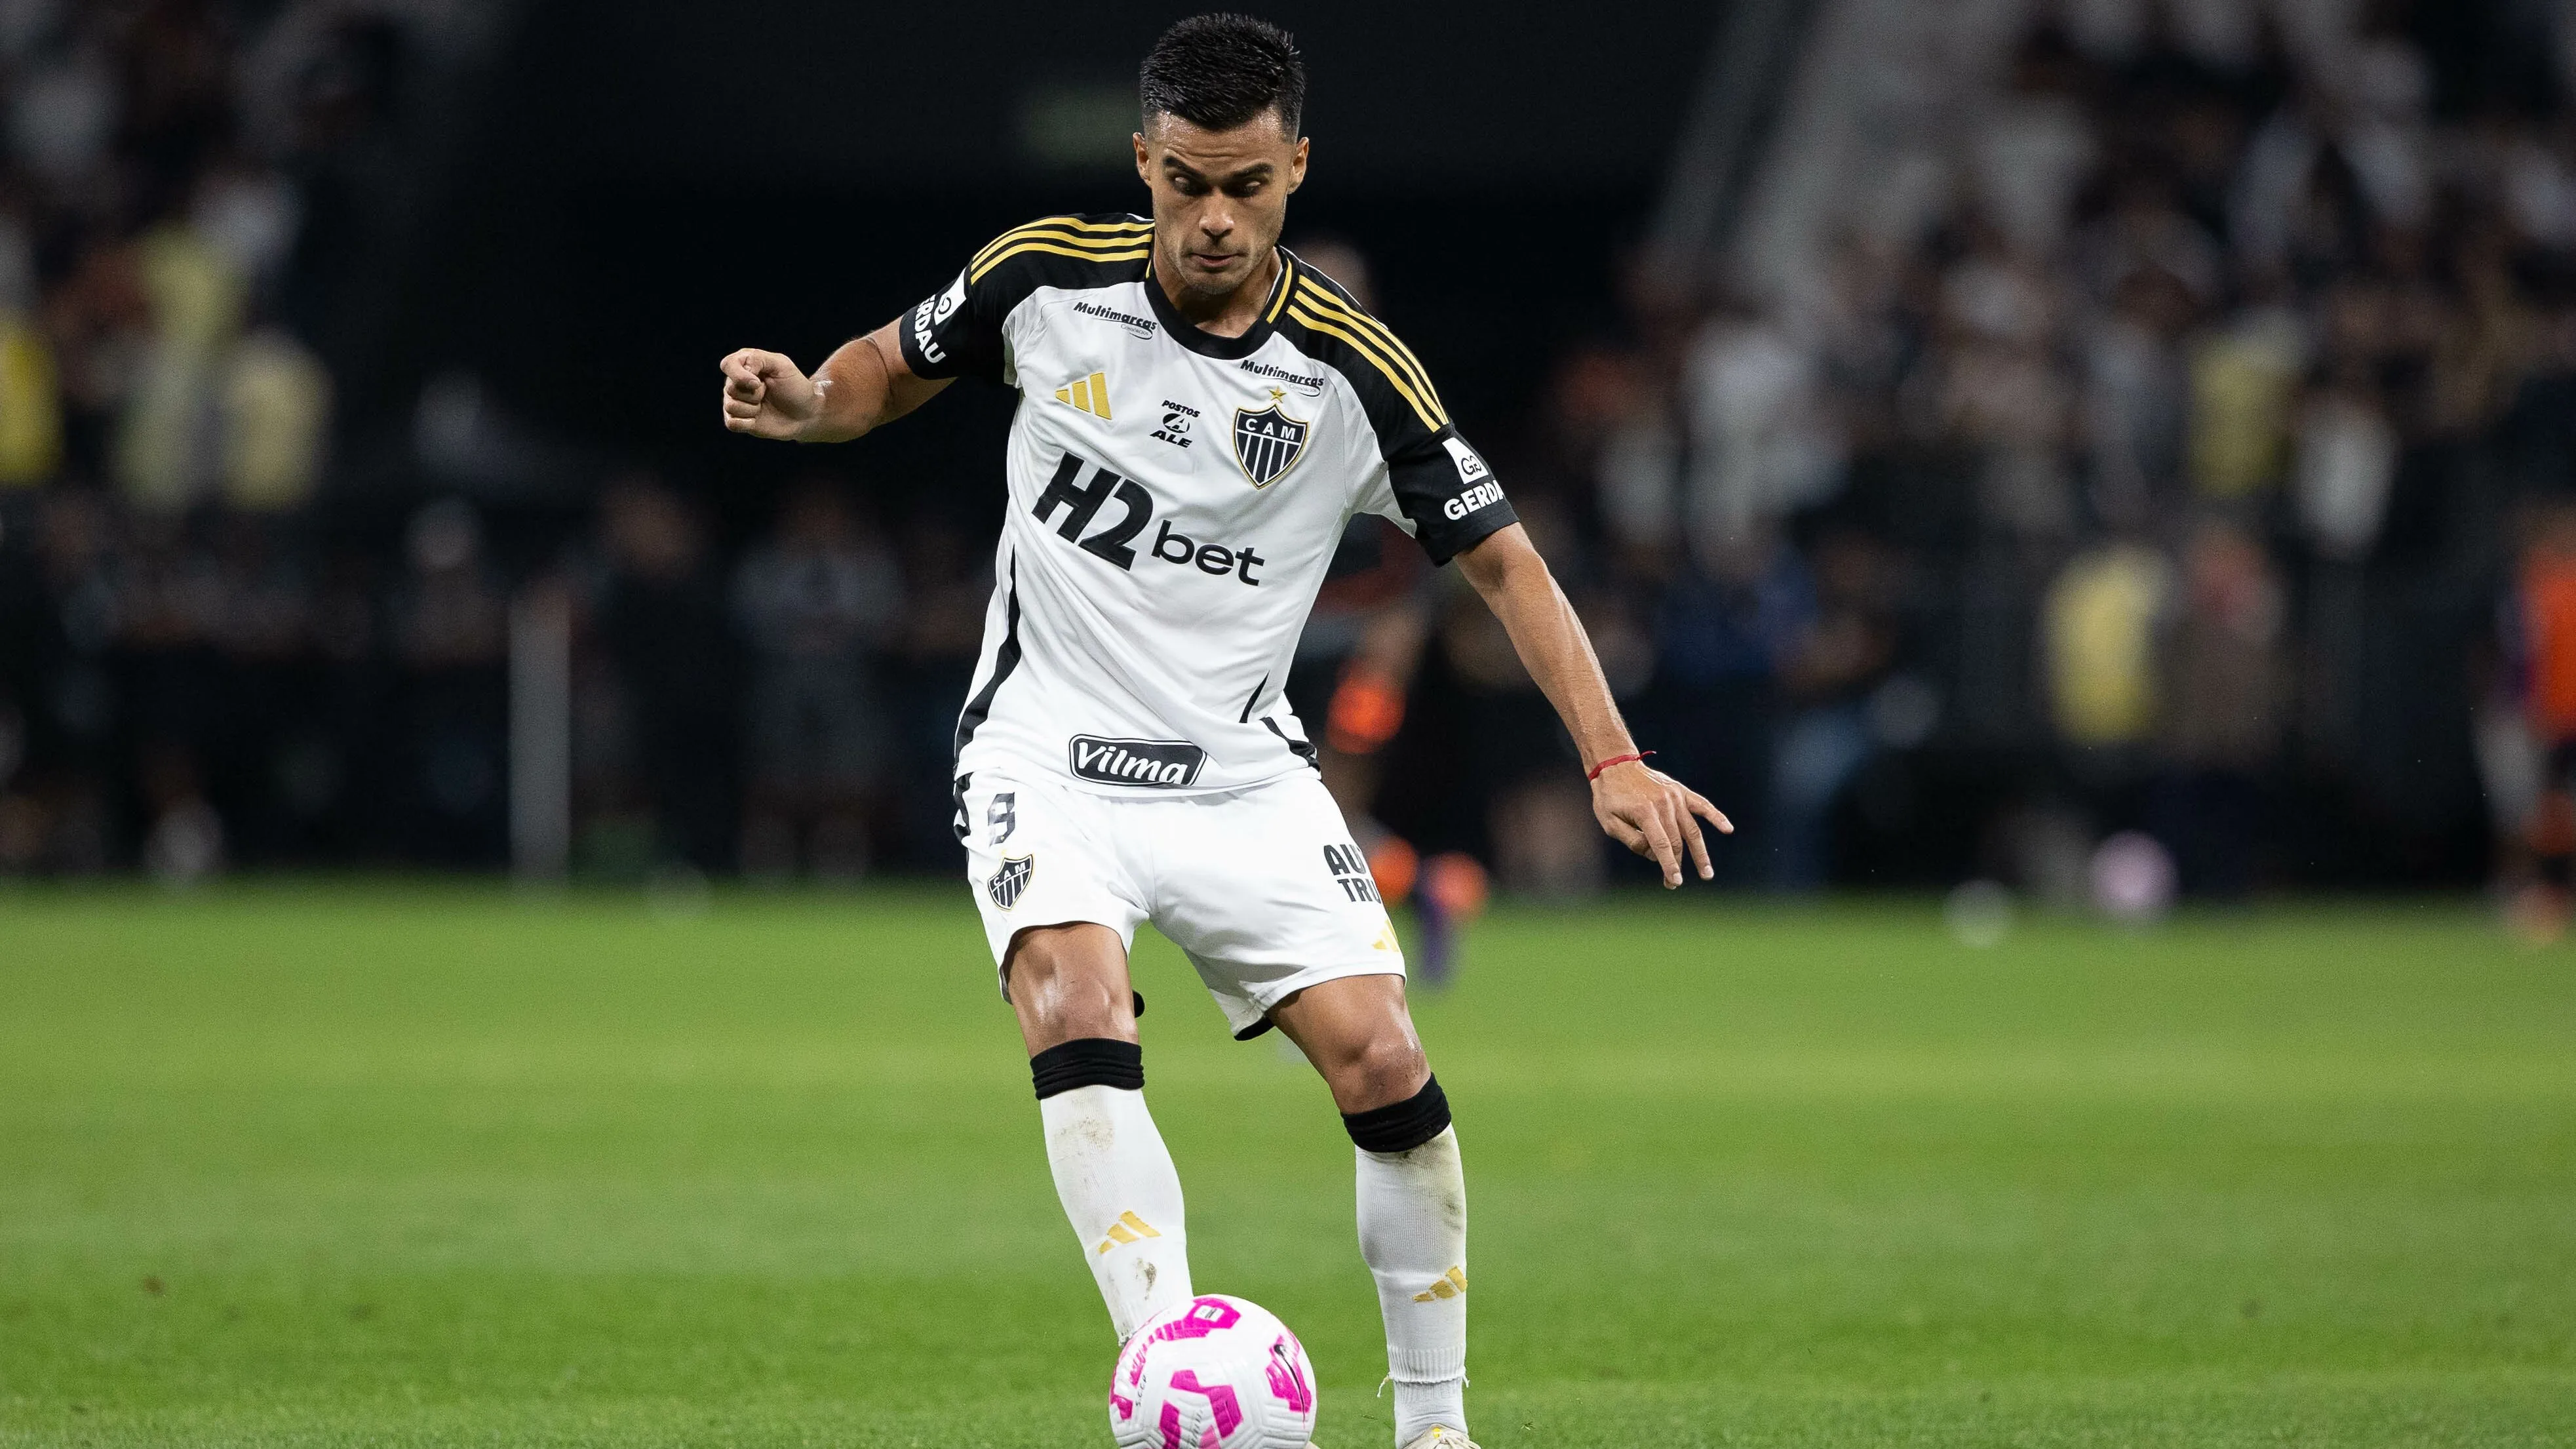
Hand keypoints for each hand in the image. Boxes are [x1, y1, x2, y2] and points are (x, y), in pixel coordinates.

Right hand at [720, 348, 822, 439]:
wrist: (805, 414)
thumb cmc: (795, 387)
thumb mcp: (782, 365)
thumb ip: (759, 358)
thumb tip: (743, 370)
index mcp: (744, 364)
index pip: (728, 365)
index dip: (740, 375)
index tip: (758, 383)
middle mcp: (736, 382)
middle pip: (730, 388)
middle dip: (754, 394)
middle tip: (767, 393)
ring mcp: (736, 402)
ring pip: (731, 406)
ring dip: (752, 409)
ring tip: (764, 406)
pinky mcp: (738, 421)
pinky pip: (731, 423)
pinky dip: (747, 423)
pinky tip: (758, 419)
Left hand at [1591, 760, 1732, 887]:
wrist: (1615, 765)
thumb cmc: (1610, 797)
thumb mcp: (1610, 823)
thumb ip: (1632, 841)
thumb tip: (1655, 855)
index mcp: (1645, 812)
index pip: (1662, 845)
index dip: (1669, 865)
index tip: (1675, 882)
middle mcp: (1664, 804)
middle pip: (1676, 841)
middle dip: (1677, 864)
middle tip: (1673, 884)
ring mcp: (1675, 797)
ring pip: (1692, 830)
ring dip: (1700, 853)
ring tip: (1707, 873)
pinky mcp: (1681, 791)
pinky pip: (1702, 805)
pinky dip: (1716, 817)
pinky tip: (1728, 829)